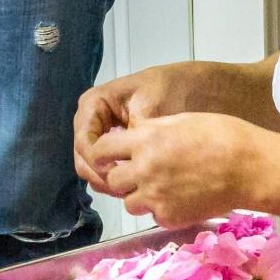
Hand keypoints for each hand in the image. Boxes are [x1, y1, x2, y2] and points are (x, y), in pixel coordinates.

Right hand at [73, 62, 217, 183]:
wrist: (196, 87)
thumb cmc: (174, 92)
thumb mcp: (151, 111)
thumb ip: (132, 139)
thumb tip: (123, 169)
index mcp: (94, 103)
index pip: (85, 142)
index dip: (98, 163)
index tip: (119, 175)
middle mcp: (91, 119)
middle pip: (84, 158)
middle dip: (101, 176)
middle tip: (125, 192)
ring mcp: (101, 134)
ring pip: (93, 167)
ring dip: (108, 182)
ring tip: (132, 191)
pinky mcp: (115, 146)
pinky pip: (108, 167)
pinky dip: (118, 179)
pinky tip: (136, 187)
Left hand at [79, 112, 269, 229]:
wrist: (249, 168)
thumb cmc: (222, 135)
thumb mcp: (180, 120)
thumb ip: (151, 131)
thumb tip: (133, 137)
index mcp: (145, 141)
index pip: (100, 150)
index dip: (103, 152)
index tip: (110, 154)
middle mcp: (144, 170)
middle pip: (111, 180)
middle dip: (120, 176)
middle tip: (138, 172)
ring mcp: (156, 198)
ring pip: (129, 202)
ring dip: (138, 195)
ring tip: (161, 186)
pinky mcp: (169, 218)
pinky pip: (153, 216)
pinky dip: (160, 209)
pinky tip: (180, 198)